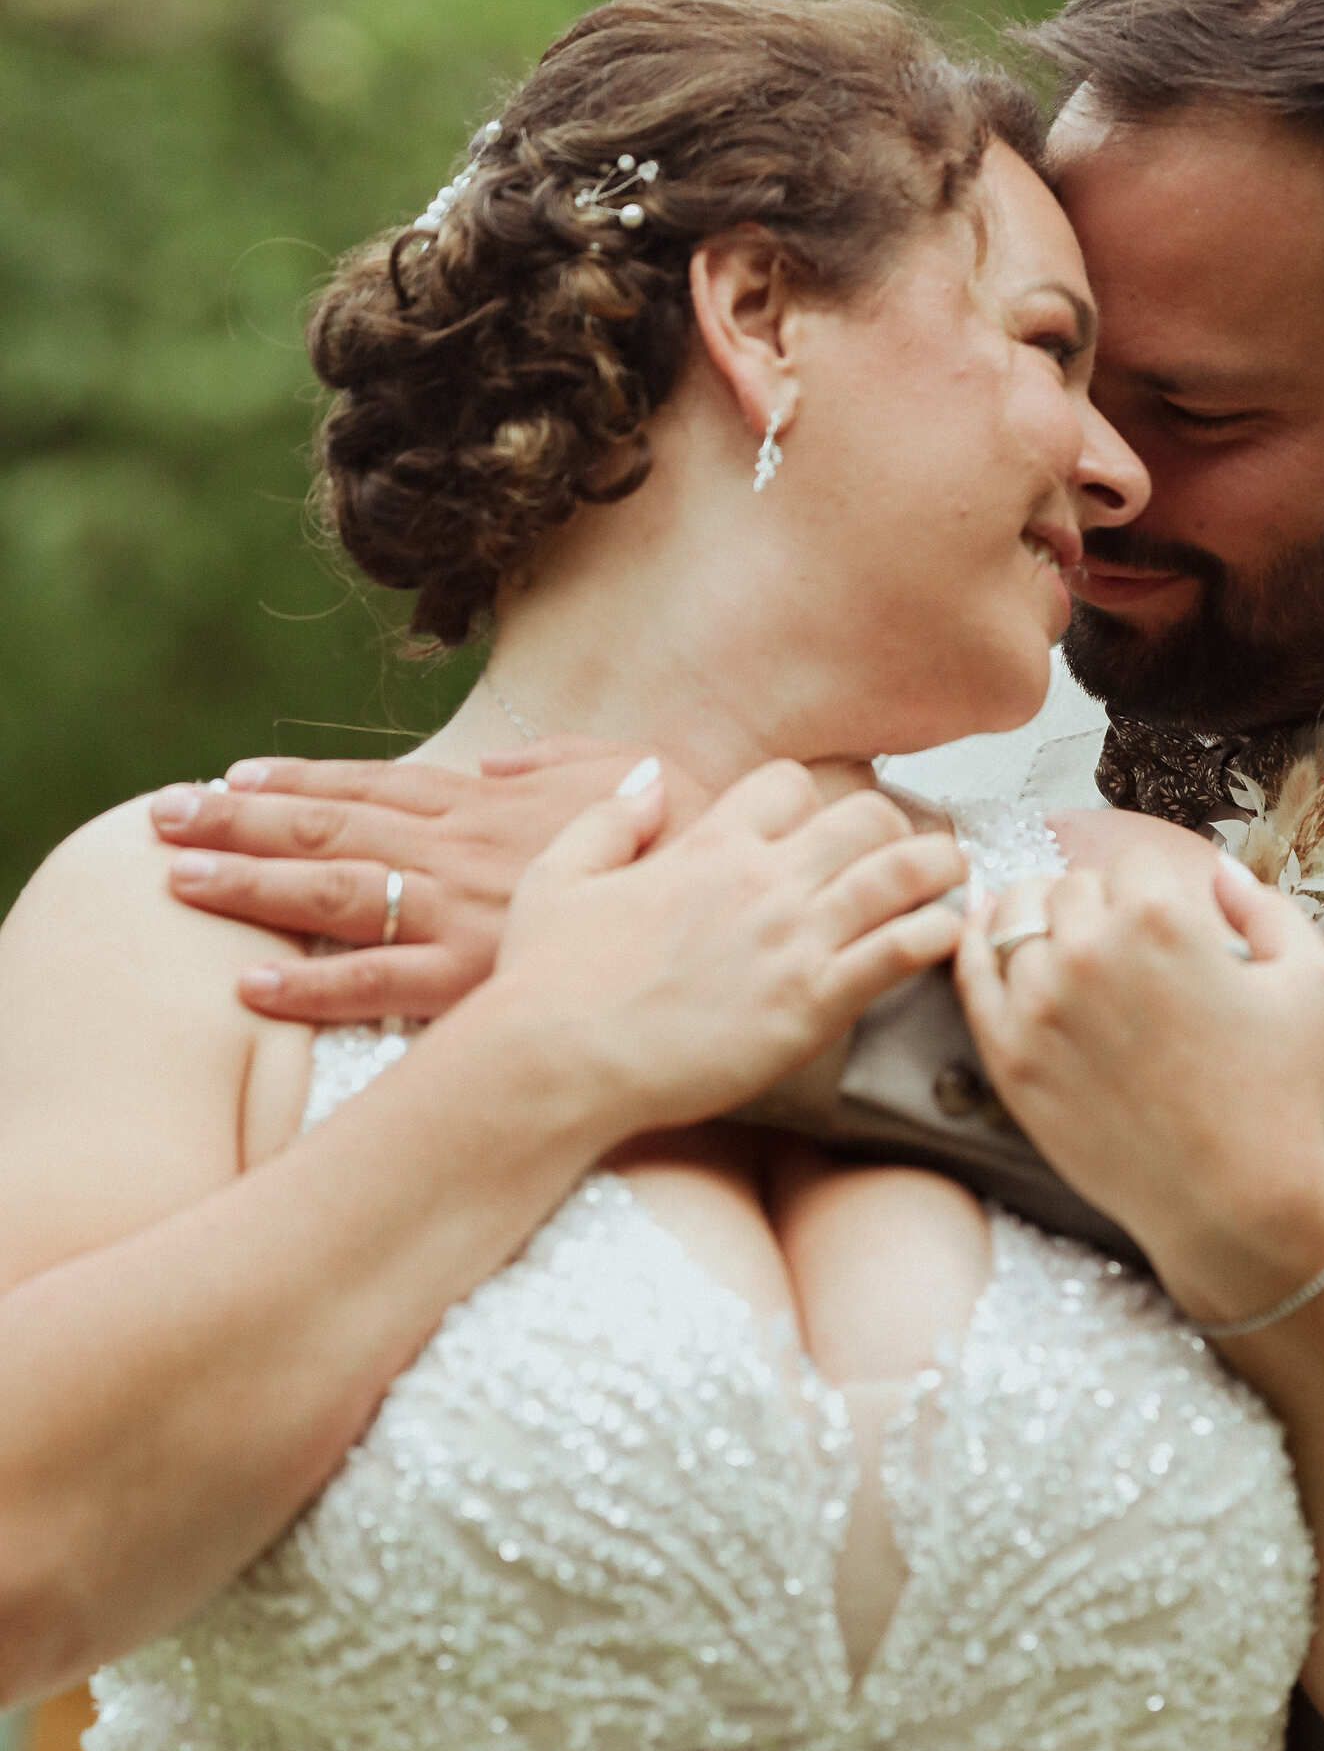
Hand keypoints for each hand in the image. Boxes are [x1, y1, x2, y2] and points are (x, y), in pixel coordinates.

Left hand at [149, 741, 662, 1024]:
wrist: (735, 893)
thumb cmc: (691, 836)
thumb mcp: (628, 777)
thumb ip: (556, 765)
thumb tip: (495, 765)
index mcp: (489, 804)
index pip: (371, 786)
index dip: (296, 783)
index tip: (229, 780)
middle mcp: (459, 849)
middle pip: (328, 829)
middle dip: (239, 823)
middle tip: (161, 819)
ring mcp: (461, 911)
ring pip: (334, 894)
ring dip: (251, 886)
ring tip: (177, 880)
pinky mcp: (475, 974)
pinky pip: (376, 982)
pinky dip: (311, 985)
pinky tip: (250, 984)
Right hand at [500, 758, 967, 1140]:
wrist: (557, 1063)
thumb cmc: (548, 980)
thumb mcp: (556, 877)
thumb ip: (609, 821)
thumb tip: (649, 781)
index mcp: (708, 845)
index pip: (791, 783)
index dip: (808, 801)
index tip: (815, 830)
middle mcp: (762, 882)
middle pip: (868, 816)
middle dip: (893, 828)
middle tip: (899, 856)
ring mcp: (794, 940)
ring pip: (905, 872)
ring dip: (938, 870)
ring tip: (951, 882)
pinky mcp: (814, 1004)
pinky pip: (905, 949)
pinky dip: (936, 935)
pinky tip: (942, 938)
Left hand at [955, 851, 1323, 1324]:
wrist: (1234, 1203)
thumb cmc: (1281, 1094)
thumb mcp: (1313, 981)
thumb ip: (1266, 905)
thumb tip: (1217, 870)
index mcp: (1162, 918)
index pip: (1133, 863)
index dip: (1153, 892)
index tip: (1165, 926)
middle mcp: (1090, 949)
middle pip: (1068, 887)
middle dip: (1096, 906)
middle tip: (1121, 949)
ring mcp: (1039, 1003)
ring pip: (1013, 920)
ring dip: (1039, 925)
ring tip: (1063, 949)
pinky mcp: (1008, 1055)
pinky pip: (972, 974)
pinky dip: (977, 948)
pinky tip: (989, 943)